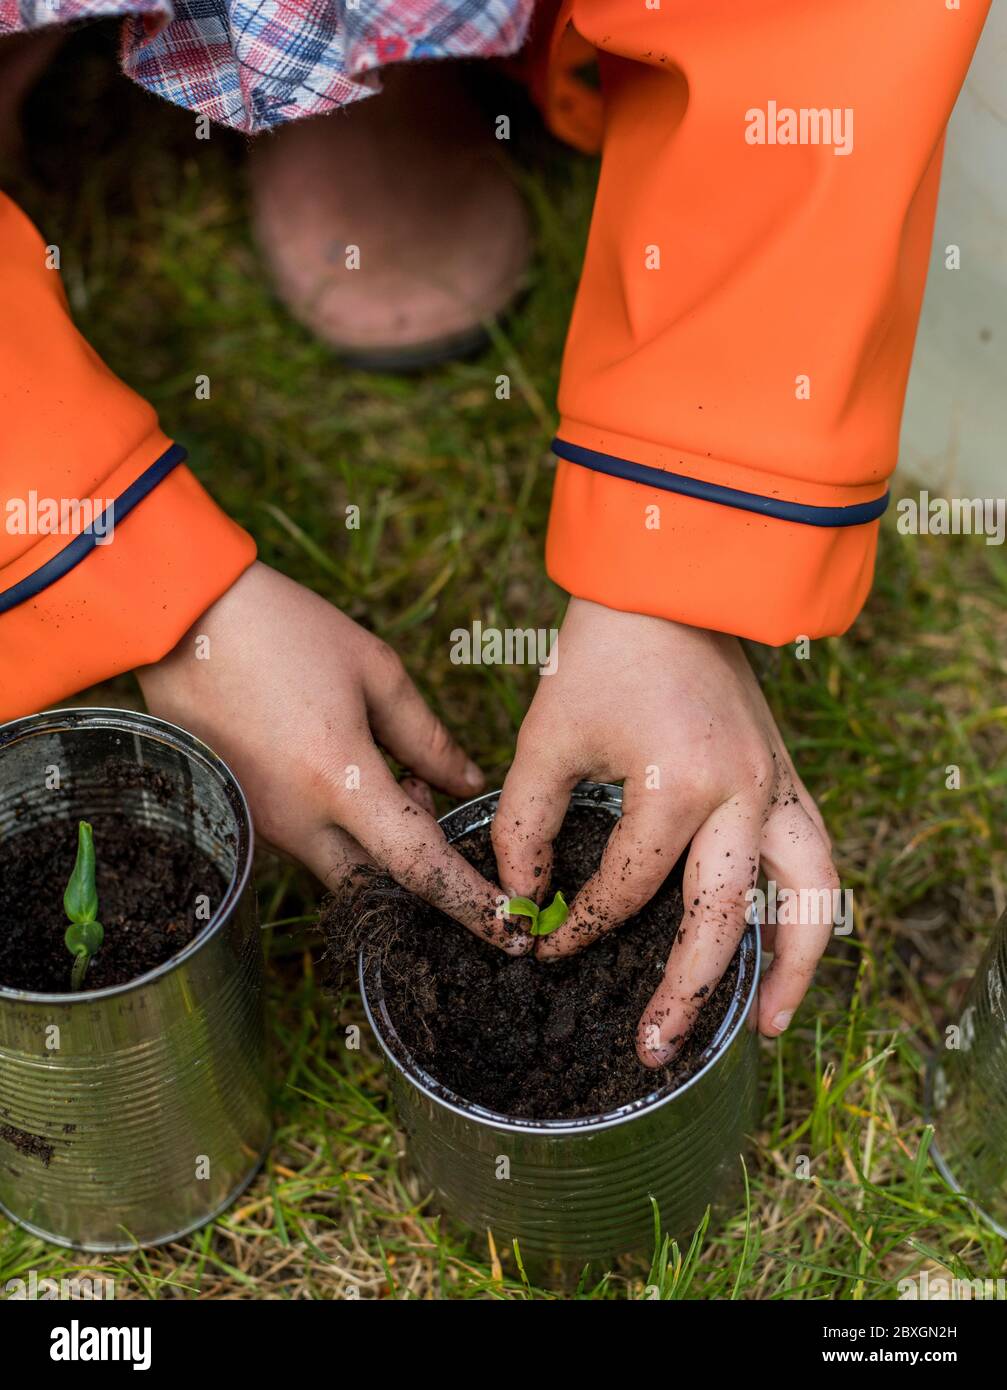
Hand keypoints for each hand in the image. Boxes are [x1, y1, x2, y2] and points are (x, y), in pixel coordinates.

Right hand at [137, 562, 528, 953]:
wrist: (180, 620)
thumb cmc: (284, 631)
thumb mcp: (373, 671)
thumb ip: (427, 738)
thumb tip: (468, 784)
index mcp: (340, 782)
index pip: (420, 868)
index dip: (472, 905)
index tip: (512, 934)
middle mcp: (296, 822)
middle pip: (380, 889)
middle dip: (422, 868)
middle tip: (425, 800)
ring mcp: (260, 827)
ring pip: (341, 868)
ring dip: (379, 840)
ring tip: (382, 766)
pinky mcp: (238, 819)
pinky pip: (305, 847)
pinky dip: (340, 828)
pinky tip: (343, 770)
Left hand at [492, 598, 838, 1061]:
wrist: (666, 584)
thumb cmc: (602, 654)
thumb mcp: (547, 738)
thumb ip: (525, 824)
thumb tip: (515, 901)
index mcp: (676, 784)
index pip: (626, 889)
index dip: (580, 927)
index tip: (543, 949)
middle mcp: (740, 794)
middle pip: (722, 918)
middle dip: (686, 991)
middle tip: (654, 1048)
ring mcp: (774, 785)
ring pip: (806, 895)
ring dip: (790, 965)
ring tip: (767, 1025)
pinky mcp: (785, 776)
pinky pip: (815, 858)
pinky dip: (809, 910)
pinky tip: (785, 946)